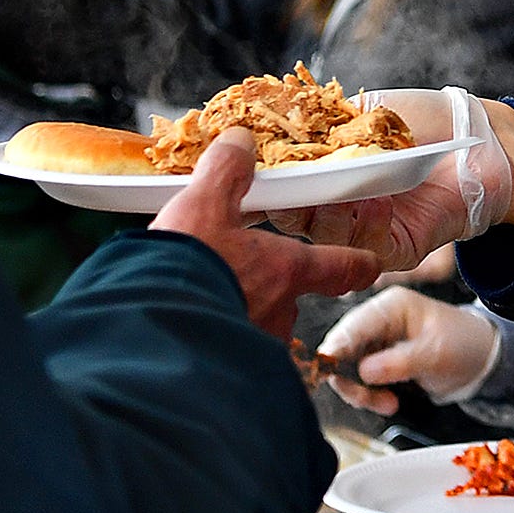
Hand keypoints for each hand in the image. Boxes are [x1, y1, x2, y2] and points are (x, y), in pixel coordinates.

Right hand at [154, 126, 381, 336]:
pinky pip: (234, 354)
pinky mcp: (228, 370)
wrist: (145, 328)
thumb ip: (226, 172)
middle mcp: (282, 313)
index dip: (358, 262)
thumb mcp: (202, 205)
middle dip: (271, 286)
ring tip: (211, 300)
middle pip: (292, 297)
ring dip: (244, 314)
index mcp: (287, 269)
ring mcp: (257, 346)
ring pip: (262, 327)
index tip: (368, 263)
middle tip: (242, 273)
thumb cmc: (182, 266)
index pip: (344, 267)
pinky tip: (195, 332)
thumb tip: (241, 142)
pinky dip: (222, 342)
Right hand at [268, 89, 513, 273]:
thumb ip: (314, 123)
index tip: (227, 166)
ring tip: (327, 188)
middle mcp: (332, 209)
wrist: (475, 137)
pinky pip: (368, 248)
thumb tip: (256, 128)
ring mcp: (361, 233)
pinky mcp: (395, 251)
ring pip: (322, 236)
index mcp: (317, 177)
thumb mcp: (358, 111)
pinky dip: (364, 223)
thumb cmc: (417, 119)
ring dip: (320, 212)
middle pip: (288, 217)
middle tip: (266, 186)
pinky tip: (371, 200)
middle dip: (275, 202)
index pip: (272, 185)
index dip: (250, 180)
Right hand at [317, 287, 500, 416]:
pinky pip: (361, 382)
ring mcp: (377, 342)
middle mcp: (378, 321)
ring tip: (388, 404)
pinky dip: (371, 396)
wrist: (481, 360)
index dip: (336, 351)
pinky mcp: (379, 361)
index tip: (328, 373)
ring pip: (348, 370)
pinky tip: (390, 402)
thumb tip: (363, 371)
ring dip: (363, 393)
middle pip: (343, 350)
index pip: (352, 326)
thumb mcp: (436, 353)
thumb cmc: (464, 345)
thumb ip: (400, 361)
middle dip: (352, 380)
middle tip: (368, 400)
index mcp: (391, 306)